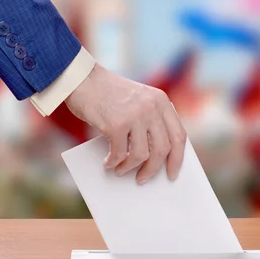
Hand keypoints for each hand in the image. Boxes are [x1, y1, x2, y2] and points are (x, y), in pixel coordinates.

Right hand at [65, 64, 186, 183]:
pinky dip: (113, 162)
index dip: (177, 158)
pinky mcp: (116, 124)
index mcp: (161, 101)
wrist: (81, 79)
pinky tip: (107, 163)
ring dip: (130, 167)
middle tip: (143, 179)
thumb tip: (154, 158)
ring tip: (120, 170)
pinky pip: (119, 154)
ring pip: (142, 155)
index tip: (172, 174)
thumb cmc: (108, 94)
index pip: (178, 135)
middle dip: (153, 169)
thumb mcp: (138, 100)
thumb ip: (150, 121)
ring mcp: (135, 115)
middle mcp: (151, 107)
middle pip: (163, 149)